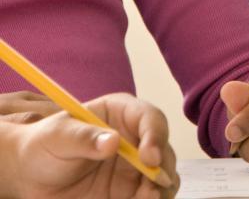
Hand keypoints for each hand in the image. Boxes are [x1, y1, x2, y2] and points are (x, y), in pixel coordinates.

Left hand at [0, 93, 176, 198]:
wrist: (29, 175)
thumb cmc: (43, 145)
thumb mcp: (57, 136)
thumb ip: (83, 137)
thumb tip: (112, 142)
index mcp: (123, 114)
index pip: (150, 119)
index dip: (156, 136)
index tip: (149, 158)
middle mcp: (137, 139)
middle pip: (163, 151)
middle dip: (162, 170)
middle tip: (150, 190)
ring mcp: (136, 167)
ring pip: (163, 177)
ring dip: (160, 190)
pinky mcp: (130, 190)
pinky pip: (149, 197)